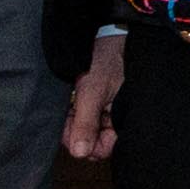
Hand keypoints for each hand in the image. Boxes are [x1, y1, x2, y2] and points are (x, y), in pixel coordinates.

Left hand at [62, 42, 124, 165]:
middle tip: (66, 117)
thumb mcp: (93, 92)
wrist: (103, 34)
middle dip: (75, 133)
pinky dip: (72, 113)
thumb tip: (79, 154)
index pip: (104, 148)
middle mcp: (115, 118)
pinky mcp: (96, 101)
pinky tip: (68, 103)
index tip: (70, 135)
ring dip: (72, 122)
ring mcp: (105, 110)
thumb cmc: (105, 60)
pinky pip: (82, 116)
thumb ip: (86, 123)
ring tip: (68, 106)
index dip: (85, 146)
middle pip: (92, 141)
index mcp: (123, 119)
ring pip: (84, 129)